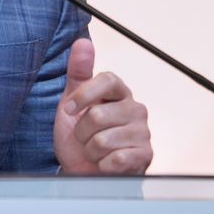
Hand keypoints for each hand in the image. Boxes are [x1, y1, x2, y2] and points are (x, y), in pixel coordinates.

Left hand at [53, 38, 153, 174]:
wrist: (85, 170)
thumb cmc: (81, 136)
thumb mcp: (73, 102)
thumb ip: (79, 72)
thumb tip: (83, 42)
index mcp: (119, 92)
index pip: (108, 80)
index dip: (84, 94)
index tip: (68, 110)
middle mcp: (135, 109)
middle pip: (97, 115)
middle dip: (81, 132)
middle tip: (85, 137)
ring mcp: (142, 132)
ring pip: (102, 140)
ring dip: (90, 151)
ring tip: (95, 151)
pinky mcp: (145, 155)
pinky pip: (114, 159)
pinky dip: (102, 165)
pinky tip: (106, 163)